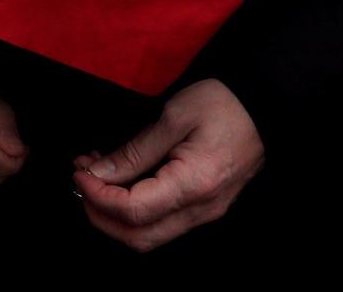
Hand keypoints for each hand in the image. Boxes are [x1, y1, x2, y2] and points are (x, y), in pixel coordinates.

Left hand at [73, 79, 261, 251]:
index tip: (79, 172)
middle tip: (81, 178)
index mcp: (194, 185)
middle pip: (138, 238)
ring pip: (149, 236)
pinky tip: (120, 177)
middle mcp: (201, 210)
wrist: (263, 105)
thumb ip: (134, 151)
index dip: (98, 197)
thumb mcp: (172, 117)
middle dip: (99, 215)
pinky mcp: (205, 207)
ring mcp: (205, 213)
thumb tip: (97, 174)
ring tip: (95, 173)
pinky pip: (162, 222)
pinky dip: (133, 208)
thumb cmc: (221, 103)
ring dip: (114, 213)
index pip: (133, 212)